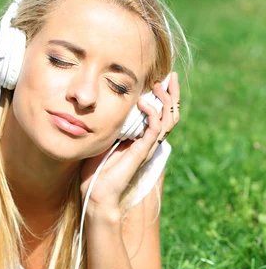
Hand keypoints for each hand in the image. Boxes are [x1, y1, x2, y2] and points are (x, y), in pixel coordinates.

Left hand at [80, 72, 180, 208]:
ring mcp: (147, 147)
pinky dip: (151, 114)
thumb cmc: (95, 167)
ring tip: (157, 85)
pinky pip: (155, 130)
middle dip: (172, 94)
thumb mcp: (103, 136)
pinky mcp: (142, 152)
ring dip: (165, 100)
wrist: (96, 191)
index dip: (165, 96)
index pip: (161, 113)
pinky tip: (143, 103)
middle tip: (170, 76)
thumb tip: (102, 101)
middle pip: (171, 115)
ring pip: (168, 120)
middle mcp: (148, 142)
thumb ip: (110, 121)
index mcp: (142, 137)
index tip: (162, 78)